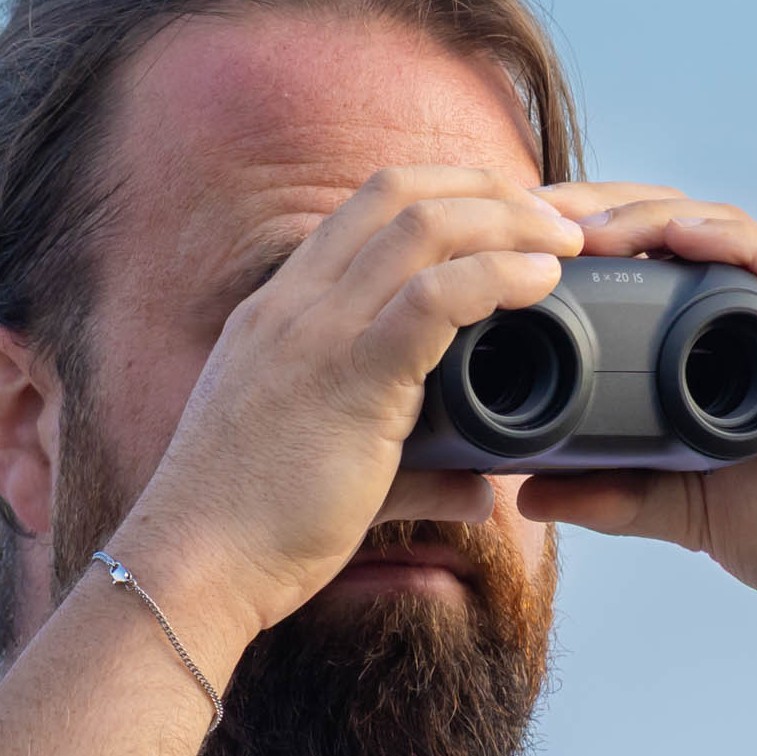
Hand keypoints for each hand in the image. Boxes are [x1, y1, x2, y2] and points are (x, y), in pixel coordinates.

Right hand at [119, 167, 583, 638]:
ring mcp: (318, 333)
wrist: (193, 565)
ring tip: (563, 243)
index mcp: (280, 310)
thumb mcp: (329, 471)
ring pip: (425, 228)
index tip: (506, 219)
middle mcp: (294, 304)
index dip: (446, 194)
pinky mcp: (350, 378)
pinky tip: (541, 282)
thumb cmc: (250, 528)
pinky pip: (435, 298)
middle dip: (488, 190)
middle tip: (554, 220)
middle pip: (400, 193)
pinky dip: (499, 275)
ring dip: (508, 220)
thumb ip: (413, 470)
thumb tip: (479, 490)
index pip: (366, 208)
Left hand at [514, 186, 756, 614]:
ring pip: (710, 233)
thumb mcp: (688, 513)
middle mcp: (746, 317)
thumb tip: (527, 494)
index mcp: (707, 349)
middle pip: (659, 232)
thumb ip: (617, 497)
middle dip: (585, 212)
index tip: (491, 252)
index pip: (630, 273)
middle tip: (511, 213)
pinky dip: (729, 242)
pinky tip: (681, 232)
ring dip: (641, 216)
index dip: (563, 252)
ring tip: (576, 221)